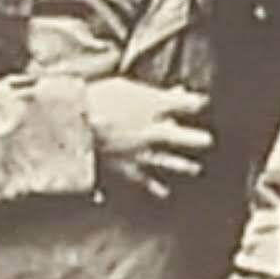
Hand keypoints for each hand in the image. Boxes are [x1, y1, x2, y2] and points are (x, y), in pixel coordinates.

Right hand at [88, 78, 212, 199]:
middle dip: (195, 138)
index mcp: (152, 107)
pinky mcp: (124, 168)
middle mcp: (151, 132)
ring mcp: (138, 152)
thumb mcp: (124, 86)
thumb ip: (150, 93)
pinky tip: (161, 192)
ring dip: (181, 165)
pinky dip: (150, 187)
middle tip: (208, 140)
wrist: (72, 125)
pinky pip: (141, 180)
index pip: (184, 103)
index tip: (202, 102)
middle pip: (180, 136)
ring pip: (165, 161)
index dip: (195, 102)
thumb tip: (172, 93)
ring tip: (194, 168)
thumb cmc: (94, 100)